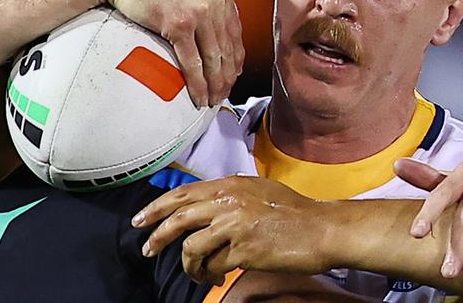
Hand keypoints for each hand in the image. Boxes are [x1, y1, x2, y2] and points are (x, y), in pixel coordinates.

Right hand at [98, 0, 244, 106]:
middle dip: (227, 76)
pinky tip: (200, 97)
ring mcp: (199, 13)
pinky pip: (193, 62)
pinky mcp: (179, 25)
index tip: (233, 72)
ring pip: (214, 58)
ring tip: (213, 100)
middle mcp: (215, 0)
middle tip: (224, 93)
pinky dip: (198, 84)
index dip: (235, 55)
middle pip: (227, 48)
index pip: (235, 30)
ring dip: (216, 85)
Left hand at [131, 176, 331, 283]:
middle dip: (157, 235)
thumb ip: (232, 194)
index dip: (157, 207)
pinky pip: (213, 265)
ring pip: (191, 247)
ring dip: (189, 265)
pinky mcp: (243, 249)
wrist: (320, 228)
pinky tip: (219, 276)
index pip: (183, 193)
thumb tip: (206, 205)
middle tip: (147, 250)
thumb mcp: (260, 190)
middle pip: (179, 218)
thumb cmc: (294, 210)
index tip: (142, 220)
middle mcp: (229, 201)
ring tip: (197, 273)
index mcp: (231, 185)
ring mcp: (235, 225)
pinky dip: (210, 274)